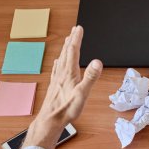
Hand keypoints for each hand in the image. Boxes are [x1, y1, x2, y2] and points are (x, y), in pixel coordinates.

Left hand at [22, 26, 102, 148]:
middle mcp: (62, 73)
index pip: (73, 51)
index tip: (79, 28)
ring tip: (67, 41)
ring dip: (65, 49)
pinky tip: (57, 62)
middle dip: (71, 40)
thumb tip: (98, 62)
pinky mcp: (55, 86)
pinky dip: (59, 62)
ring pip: (61, 59)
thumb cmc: (67, 109)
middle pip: (66, 52)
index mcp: (69, 73)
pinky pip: (57, 69)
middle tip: (74, 30)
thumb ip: (91, 77)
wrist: (50, 120)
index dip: (77, 39)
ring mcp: (57, 79)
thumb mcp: (83, 93)